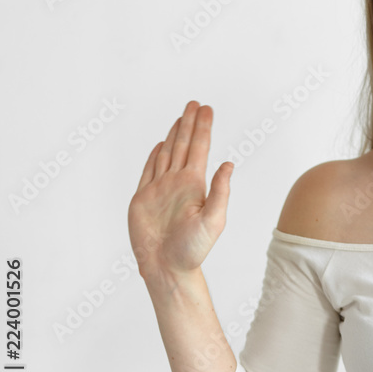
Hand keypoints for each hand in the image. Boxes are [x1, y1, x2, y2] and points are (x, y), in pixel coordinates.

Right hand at [128, 101, 233, 288]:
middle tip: (195, 104)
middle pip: (184, 145)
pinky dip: (155, 156)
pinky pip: (149, 171)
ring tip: (181, 117)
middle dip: (189, 124)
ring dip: (174, 135)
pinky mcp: (143, 199)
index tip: (206, 109)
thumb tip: (228, 163)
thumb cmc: (192, 250)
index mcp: (194, 184)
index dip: (202, 128)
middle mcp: (178, 183)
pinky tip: (162, 145)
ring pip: (167, 154)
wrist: (166, 267)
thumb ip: (220, 191)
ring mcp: (160, 189)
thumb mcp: (213, 220)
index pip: (199, 148)